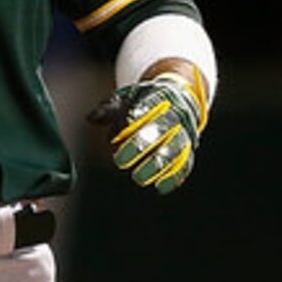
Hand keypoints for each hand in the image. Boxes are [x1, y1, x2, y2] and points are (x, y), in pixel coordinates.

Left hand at [88, 66, 203, 194]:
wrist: (182, 94)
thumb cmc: (149, 99)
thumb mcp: (129, 97)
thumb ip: (110, 108)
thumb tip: (92, 118)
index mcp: (159, 97)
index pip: (147, 107)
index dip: (131, 121)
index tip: (115, 136)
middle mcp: (175, 114)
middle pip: (161, 129)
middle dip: (140, 145)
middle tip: (120, 161)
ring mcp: (184, 131)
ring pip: (175, 148)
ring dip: (157, 165)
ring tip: (139, 178)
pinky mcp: (189, 147)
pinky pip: (185, 163)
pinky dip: (174, 176)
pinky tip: (161, 187)